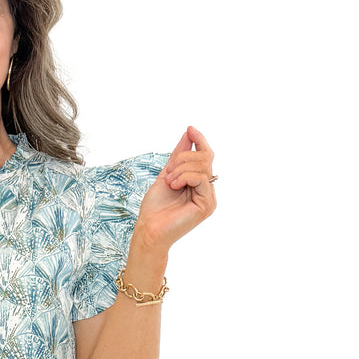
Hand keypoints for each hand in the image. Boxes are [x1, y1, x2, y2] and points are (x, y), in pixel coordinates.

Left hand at [134, 125, 216, 250]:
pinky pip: (200, 178)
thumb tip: (189, 133)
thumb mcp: (167, 174)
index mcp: (199, 183)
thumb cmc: (155, 207)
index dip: (199, 140)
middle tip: (168, 170)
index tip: (189, 128)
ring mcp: (209, 198)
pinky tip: (174, 186)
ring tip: (169, 181)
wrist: (149, 229)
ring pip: (202, 166)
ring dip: (180, 168)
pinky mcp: (207, 205)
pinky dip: (184, 177)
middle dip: (183, 158)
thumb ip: (179, 155)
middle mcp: (207, 190)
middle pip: (204, 158)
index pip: (205, 156)